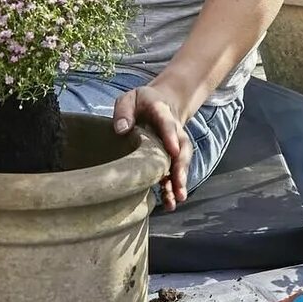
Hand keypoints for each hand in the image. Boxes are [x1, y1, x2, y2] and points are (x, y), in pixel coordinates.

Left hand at [113, 83, 190, 207]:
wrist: (162, 103)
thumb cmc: (141, 103)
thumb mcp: (130, 98)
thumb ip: (124, 110)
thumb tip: (121, 130)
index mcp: (161, 112)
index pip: (167, 124)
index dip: (171, 137)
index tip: (173, 150)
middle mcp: (173, 130)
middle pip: (181, 147)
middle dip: (181, 165)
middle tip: (179, 181)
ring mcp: (175, 145)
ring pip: (181, 163)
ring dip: (180, 181)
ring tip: (177, 198)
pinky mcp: (171, 157)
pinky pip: (174, 172)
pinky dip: (173, 188)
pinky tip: (170, 203)